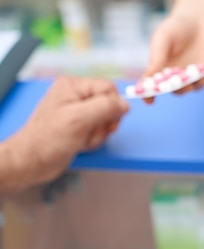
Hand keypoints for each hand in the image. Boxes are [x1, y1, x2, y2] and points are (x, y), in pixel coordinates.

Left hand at [7, 76, 128, 188]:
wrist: (32, 162)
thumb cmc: (48, 140)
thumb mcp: (80, 119)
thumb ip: (105, 108)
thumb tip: (125, 104)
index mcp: (73, 86)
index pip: (108, 88)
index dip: (112, 106)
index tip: (105, 121)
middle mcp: (76, 96)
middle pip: (109, 105)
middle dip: (104, 123)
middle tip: (89, 131)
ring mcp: (78, 111)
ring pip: (106, 120)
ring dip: (98, 134)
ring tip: (82, 139)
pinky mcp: (79, 126)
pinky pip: (99, 130)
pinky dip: (94, 140)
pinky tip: (80, 143)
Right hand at [145, 12, 203, 103]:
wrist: (200, 18)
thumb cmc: (176, 28)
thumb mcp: (162, 39)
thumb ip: (157, 57)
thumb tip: (148, 78)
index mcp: (162, 71)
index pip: (154, 87)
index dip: (150, 95)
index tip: (148, 100)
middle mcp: (178, 77)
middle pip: (175, 90)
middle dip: (174, 89)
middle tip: (173, 86)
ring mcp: (195, 76)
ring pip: (193, 87)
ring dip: (191, 85)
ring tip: (189, 78)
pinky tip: (203, 67)